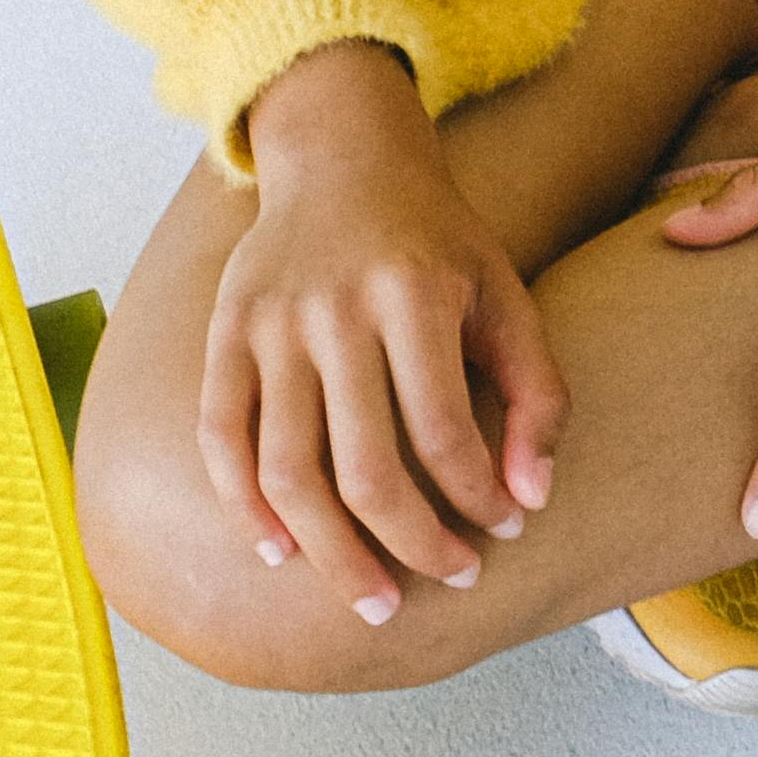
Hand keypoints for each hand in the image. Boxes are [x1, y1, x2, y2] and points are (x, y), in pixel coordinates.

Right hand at [208, 40, 561, 631]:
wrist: (342, 156)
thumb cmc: (438, 240)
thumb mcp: (505, 294)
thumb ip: (537, 393)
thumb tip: (530, 501)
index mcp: (413, 295)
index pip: (443, 431)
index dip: (476, 498)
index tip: (501, 532)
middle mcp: (333, 311)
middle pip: (363, 469)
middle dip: (411, 546)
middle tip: (446, 585)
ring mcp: (267, 324)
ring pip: (285, 471)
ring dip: (330, 553)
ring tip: (372, 599)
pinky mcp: (223, 332)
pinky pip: (220, 438)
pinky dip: (244, 506)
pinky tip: (281, 552)